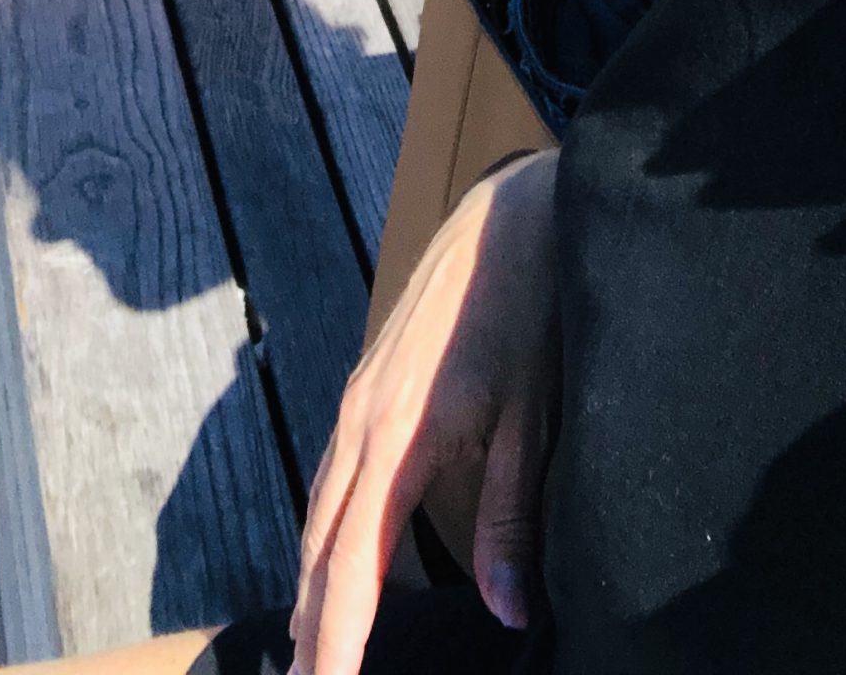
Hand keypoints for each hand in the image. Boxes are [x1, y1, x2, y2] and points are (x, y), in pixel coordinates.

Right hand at [292, 151, 559, 674]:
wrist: (511, 214)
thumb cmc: (528, 310)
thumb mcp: (532, 417)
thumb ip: (511, 516)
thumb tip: (506, 610)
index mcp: (397, 438)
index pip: (353, 566)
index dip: (339, 639)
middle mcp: (360, 422)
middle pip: (320, 547)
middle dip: (313, 625)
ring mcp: (358, 400)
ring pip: (320, 512)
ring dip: (315, 583)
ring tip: (316, 649)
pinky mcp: (368, 386)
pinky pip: (334, 478)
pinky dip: (328, 533)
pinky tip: (340, 559)